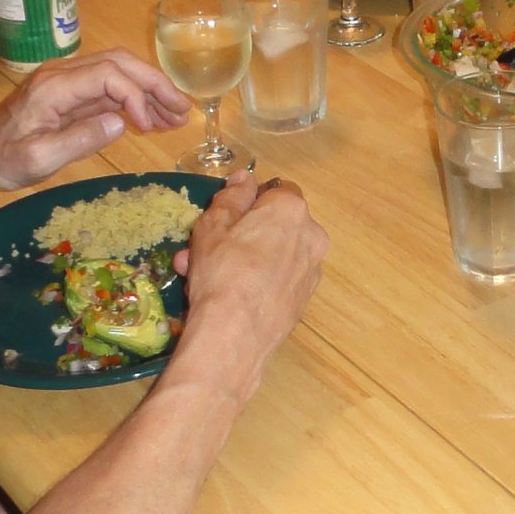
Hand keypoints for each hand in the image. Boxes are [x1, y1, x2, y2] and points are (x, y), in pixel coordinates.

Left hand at [0, 51, 192, 190]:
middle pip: (119, 63)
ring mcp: (65, 80)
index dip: (135, 96)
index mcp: (54, 86)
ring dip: (148, 90)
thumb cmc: (2, 161)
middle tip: (182, 111)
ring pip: (117, 71)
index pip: (109, 74)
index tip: (149, 126)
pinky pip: (108, 86)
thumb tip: (120, 122)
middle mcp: (62, 74)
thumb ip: (79, 139)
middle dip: (154, 84)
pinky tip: (151, 118)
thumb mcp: (38, 159)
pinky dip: (133, 99)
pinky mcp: (68, 92)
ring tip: (175, 116)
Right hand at [175, 172, 328, 397]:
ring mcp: (311, 270)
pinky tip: (229, 295)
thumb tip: (244, 179)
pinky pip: (279, 278)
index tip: (224, 216)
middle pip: (274, 224)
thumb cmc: (221, 271)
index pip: (274, 189)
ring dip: (244, 258)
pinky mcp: (304, 299)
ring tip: (203, 275)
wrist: (235, 335)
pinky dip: (258, 280)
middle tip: (202, 249)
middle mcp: (312, 236)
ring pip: (274, 254)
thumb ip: (232, 197)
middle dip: (240, 233)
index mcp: (291, 209)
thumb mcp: (213, 225)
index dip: (248, 200)